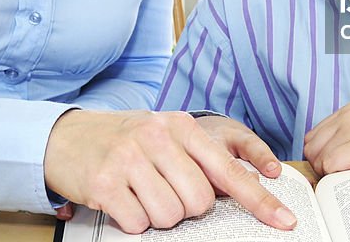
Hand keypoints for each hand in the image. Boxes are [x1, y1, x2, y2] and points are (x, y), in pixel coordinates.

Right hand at [44, 110, 296, 233]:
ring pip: (171, 216)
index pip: (228, 169)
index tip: (283, 220)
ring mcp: (130, 160)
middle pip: (200, 201)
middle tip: (163, 190)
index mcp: (181, 126)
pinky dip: (133, 220)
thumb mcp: (165, 135)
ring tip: (140, 192)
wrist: (66, 136)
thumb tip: (243, 187)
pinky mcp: (106, 184)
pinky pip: (139, 223)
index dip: (260, 200)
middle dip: (186, 207)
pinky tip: (123, 199)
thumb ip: (200, 157)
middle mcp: (157, 138)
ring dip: (158, 215)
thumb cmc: (125, 139)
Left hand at [303, 103, 349, 181]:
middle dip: (324, 168)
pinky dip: (339, 178)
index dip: (322, 160)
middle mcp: (349, 114)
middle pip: (312, 149)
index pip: (313, 139)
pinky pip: (331, 166)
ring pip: (319, 159)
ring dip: (332, 175)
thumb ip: (345, 142)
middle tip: (348, 178)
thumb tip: (317, 165)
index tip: (339, 172)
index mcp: (349, 111)